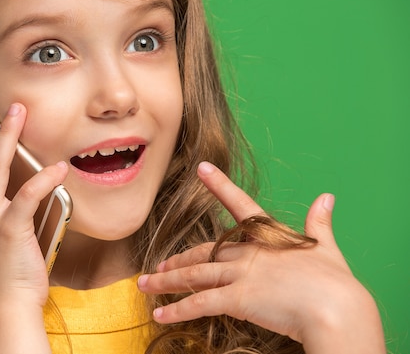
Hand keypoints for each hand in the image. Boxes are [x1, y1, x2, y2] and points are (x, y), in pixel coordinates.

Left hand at [137, 162, 384, 353]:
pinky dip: (177, 310)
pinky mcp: (237, 298)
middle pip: (204, 250)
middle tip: (159, 266)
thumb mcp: (327, 247)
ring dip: (166, 281)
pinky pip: (199, 303)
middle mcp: (248, 252)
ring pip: (194, 274)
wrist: (337, 309)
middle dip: (178, 259)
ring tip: (144, 285)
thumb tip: (327, 197)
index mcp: (268, 236)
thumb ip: (320, 222)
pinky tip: (159, 314)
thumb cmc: (335, 282)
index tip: (201, 167)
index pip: (240, 205)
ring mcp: (241, 274)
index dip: (220, 185)